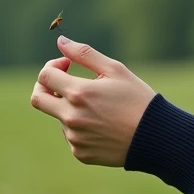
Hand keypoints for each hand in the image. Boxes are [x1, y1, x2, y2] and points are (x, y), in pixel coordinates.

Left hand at [30, 36, 156, 166]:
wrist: (155, 137)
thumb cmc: (138, 99)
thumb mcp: (115, 70)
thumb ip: (84, 53)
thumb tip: (61, 41)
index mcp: (79, 93)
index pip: (45, 75)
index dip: (53, 66)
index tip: (68, 65)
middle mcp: (71, 117)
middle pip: (38, 99)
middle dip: (44, 86)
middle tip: (61, 82)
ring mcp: (74, 138)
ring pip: (60, 117)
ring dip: (71, 108)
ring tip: (101, 109)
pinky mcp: (80, 153)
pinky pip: (71, 136)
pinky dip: (81, 127)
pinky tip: (103, 126)